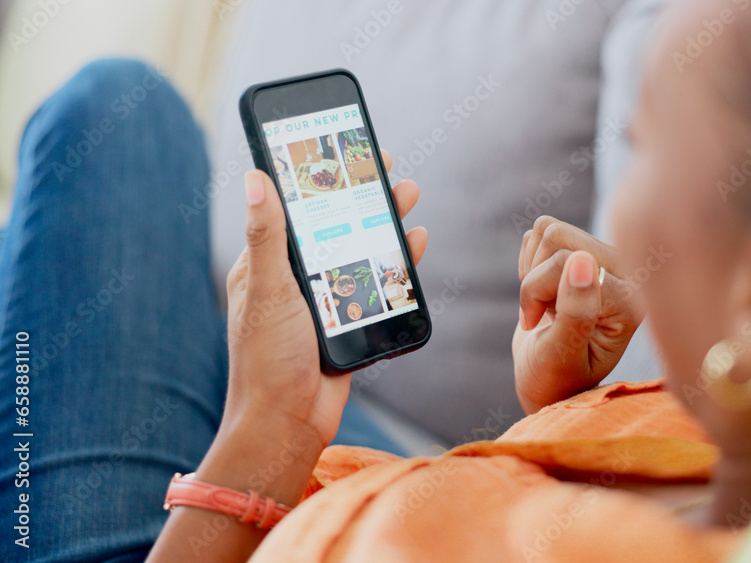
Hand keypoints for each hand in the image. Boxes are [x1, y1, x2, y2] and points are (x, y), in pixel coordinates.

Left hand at [223, 151, 425, 450]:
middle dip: (362, 193)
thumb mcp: (268, 290)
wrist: (289, 424)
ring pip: (360, 250)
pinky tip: (415, 244)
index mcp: (268, 264)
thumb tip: (253, 177)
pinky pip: (377, 284)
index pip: (295, 207)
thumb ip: (267, 235)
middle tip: (388, 165)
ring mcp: (325, 299)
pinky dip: (397, 262)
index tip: (342, 148)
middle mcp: (296, 276)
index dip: (319, 177)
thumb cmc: (267, 360)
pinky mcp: (349, 321)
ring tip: (408, 197)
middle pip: (335, 223)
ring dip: (384, 222)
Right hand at [514, 216, 643, 413]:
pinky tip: (548, 295)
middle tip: (544, 316)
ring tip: (547, 308)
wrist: (549, 380)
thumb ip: (574, 313)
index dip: (536, 292)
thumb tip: (582, 261)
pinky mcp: (589, 251)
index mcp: (631, 300)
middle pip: (557, 237)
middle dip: (535, 280)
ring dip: (534, 273)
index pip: (564, 261)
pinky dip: (533, 264)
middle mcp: (628, 274)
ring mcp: (609, 260)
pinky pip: (543, 232)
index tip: (539, 328)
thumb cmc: (555, 379)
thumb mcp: (561, 356)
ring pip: (548, 231)